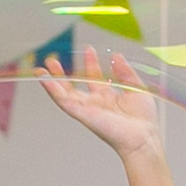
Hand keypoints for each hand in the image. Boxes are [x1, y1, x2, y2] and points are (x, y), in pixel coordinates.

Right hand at [37, 45, 162, 159]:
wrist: (143, 136)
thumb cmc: (143, 120)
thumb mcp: (136, 87)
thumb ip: (125, 72)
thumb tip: (116, 56)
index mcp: (108, 97)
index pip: (94, 77)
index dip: (91, 63)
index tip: (88, 49)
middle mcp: (95, 104)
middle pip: (74, 87)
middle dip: (63, 73)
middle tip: (54, 60)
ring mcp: (87, 109)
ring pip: (64, 94)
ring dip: (52, 82)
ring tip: (42, 69)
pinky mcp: (82, 114)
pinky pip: (64, 101)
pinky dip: (53, 91)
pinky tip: (45, 80)